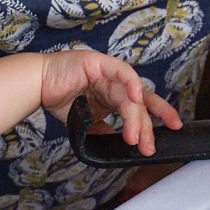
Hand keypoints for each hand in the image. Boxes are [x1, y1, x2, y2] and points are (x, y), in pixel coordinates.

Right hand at [38, 50, 181, 155]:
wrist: (36, 85)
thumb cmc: (56, 97)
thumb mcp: (85, 121)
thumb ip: (101, 130)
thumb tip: (114, 145)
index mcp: (113, 94)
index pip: (141, 106)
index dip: (158, 117)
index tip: (172, 130)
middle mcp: (115, 83)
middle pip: (140, 104)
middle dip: (147, 126)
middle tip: (148, 146)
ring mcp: (109, 71)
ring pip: (131, 95)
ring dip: (134, 118)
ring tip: (134, 137)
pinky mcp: (101, 63)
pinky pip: (123, 73)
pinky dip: (132, 85)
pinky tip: (136, 99)